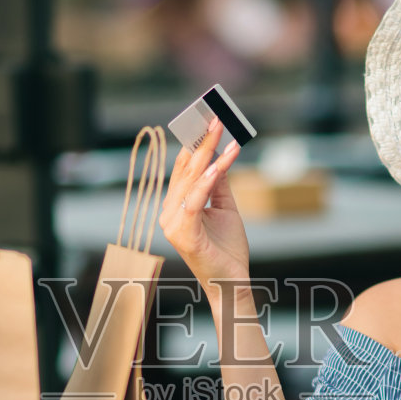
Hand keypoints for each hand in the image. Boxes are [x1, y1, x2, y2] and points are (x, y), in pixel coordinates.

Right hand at [158, 117, 248, 300]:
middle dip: (201, 141)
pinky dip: (207, 181)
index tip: (205, 119)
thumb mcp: (225, 209)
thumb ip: (219, 184)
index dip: (193, 143)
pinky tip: (218, 164)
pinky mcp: (184, 234)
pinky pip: (196, 201)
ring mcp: (173, 224)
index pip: (183, 169)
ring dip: (207, 153)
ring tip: (220, 130)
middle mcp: (169, 213)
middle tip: (215, 117)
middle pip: (186, 170)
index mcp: (175, 207)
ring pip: (191, 181)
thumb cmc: (226, 249)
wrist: (231, 282)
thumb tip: (219, 156)